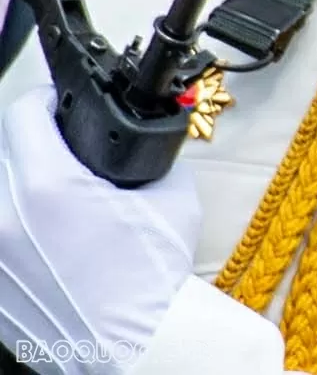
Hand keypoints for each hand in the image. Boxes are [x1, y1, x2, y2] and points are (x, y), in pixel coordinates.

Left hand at [0, 91, 199, 371]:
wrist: (137, 345)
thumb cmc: (152, 281)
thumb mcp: (171, 196)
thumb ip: (143, 158)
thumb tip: (132, 142)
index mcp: (48, 188)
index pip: (23, 114)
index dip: (46, 100)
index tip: (57, 103)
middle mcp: (5, 219)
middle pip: (8, 155)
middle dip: (39, 147)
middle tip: (70, 154)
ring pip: (2, 195)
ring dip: (26, 189)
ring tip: (62, 203)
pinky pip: (0, 236)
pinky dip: (19, 227)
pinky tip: (53, 239)